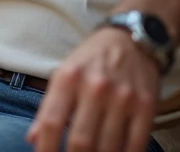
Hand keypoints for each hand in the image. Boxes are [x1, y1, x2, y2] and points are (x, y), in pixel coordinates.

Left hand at [26, 27, 160, 151]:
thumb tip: (33, 138)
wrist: (132, 38)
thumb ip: (48, 106)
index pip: (52, 122)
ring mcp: (123, 98)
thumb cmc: (93, 58)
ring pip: (108, 147)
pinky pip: (135, 144)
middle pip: (81, 140)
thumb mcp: (64, 72)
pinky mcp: (146, 106)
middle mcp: (95, 87)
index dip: (46, 148)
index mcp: (69, 78)